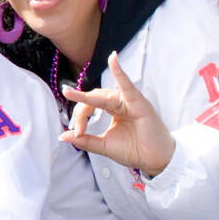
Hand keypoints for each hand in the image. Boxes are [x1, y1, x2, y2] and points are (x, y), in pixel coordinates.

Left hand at [60, 51, 175, 176]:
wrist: (155, 160)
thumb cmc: (134, 150)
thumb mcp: (103, 146)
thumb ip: (85, 140)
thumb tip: (63, 136)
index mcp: (111, 111)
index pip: (89, 106)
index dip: (79, 117)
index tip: (76, 133)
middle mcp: (119, 103)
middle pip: (93, 98)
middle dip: (81, 111)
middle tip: (77, 127)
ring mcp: (129, 101)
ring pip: (104, 94)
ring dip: (87, 98)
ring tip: (72, 95)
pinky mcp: (139, 103)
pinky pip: (127, 85)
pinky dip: (119, 72)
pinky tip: (113, 59)